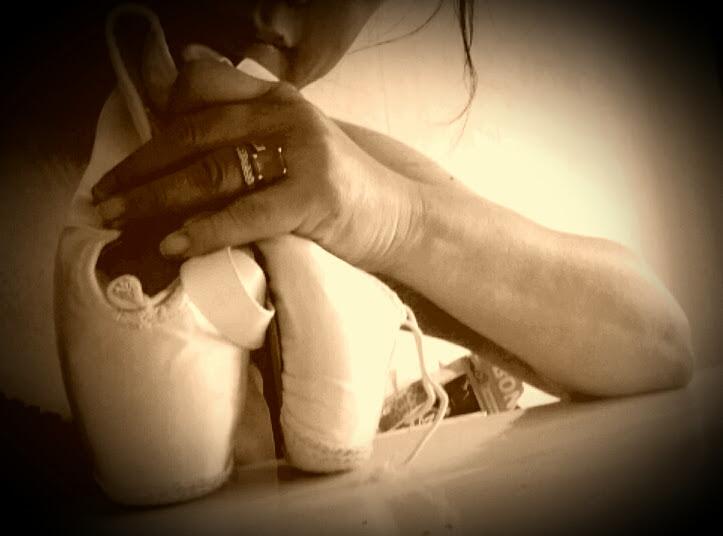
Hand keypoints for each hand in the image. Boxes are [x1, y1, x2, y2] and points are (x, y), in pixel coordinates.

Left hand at [92, 59, 421, 271]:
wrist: (403, 217)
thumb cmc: (342, 188)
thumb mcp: (296, 142)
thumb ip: (249, 119)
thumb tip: (188, 70)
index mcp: (278, 100)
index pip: (202, 95)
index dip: (157, 126)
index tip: (128, 166)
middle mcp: (287, 116)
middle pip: (195, 136)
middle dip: (141, 170)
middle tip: (103, 198)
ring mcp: (303, 154)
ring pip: (212, 173)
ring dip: (156, 200)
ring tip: (120, 220)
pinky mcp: (315, 197)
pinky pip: (247, 213)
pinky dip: (205, 230)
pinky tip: (173, 246)